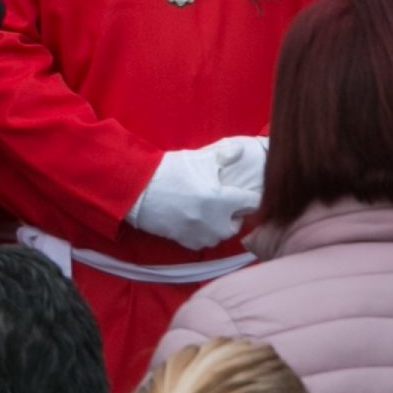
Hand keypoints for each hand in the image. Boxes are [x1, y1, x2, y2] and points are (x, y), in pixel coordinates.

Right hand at [129, 137, 266, 249]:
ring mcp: (201, 234)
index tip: (245, 191)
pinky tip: (196, 221)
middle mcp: (215, 222)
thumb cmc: (171, 171)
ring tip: (211, 212)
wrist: (140, 190)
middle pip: (238, 224)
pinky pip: (204, 242)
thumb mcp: (199, 158)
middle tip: (226, 202)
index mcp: (222, 199)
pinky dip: (204, 233)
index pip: (252, 203)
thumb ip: (224, 155)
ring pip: (221, 235)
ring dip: (220, 225)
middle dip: (235, 214)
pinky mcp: (187, 242)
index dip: (251, 196)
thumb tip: (241, 150)